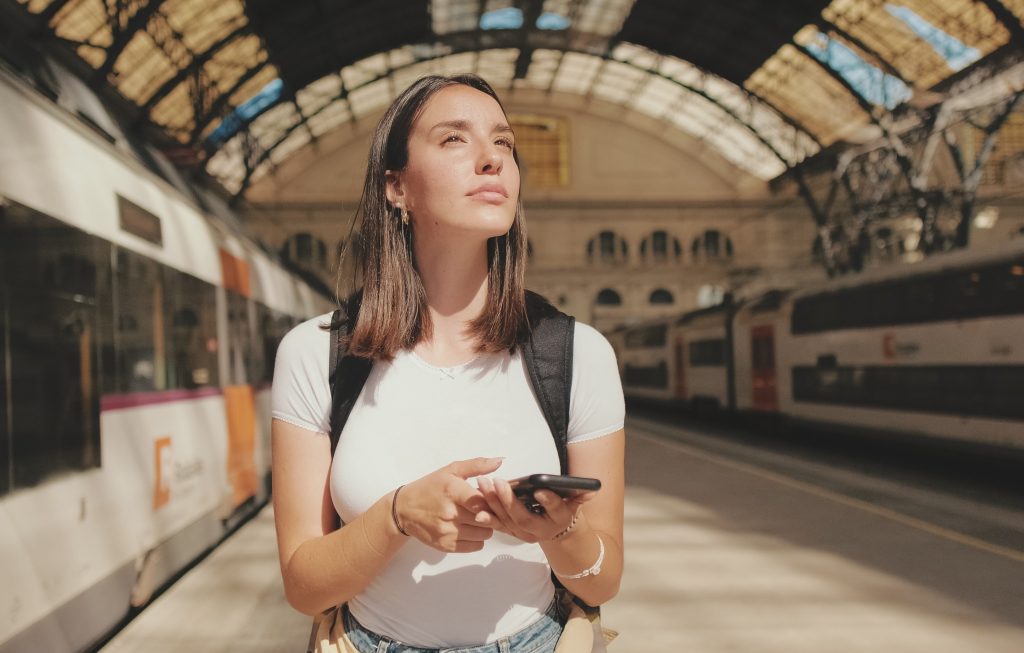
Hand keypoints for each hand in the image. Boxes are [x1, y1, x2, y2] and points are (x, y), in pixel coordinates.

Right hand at [396, 457, 501, 552]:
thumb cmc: (430, 487)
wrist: (404, 510)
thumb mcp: (451, 470)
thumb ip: (477, 465)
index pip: (483, 501)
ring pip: (485, 533)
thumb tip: (500, 461)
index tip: (490, 496)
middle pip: (487, 518)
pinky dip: (477, 538)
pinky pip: (476, 546)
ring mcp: (448, 532)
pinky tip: (469, 528)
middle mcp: (450, 513)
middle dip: (490, 512)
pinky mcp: (446, 546)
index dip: (492, 499)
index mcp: (452, 491)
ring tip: (476, 517)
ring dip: (485, 526)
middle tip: (484, 507)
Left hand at [474, 477, 596, 542]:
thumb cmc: (566, 511)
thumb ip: (582, 496)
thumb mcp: (576, 504)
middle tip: (498, 482)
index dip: (548, 501)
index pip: (555, 510)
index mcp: (559, 520)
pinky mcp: (511, 532)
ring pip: (506, 521)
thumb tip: (592, 489)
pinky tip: (476, 507)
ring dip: (492, 504)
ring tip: (482, 485)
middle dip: (509, 500)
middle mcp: (540, 530)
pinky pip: (497, 525)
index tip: (539, 490)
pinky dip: (486, 516)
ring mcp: (523, 533)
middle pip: (522, 517)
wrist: (558, 534)